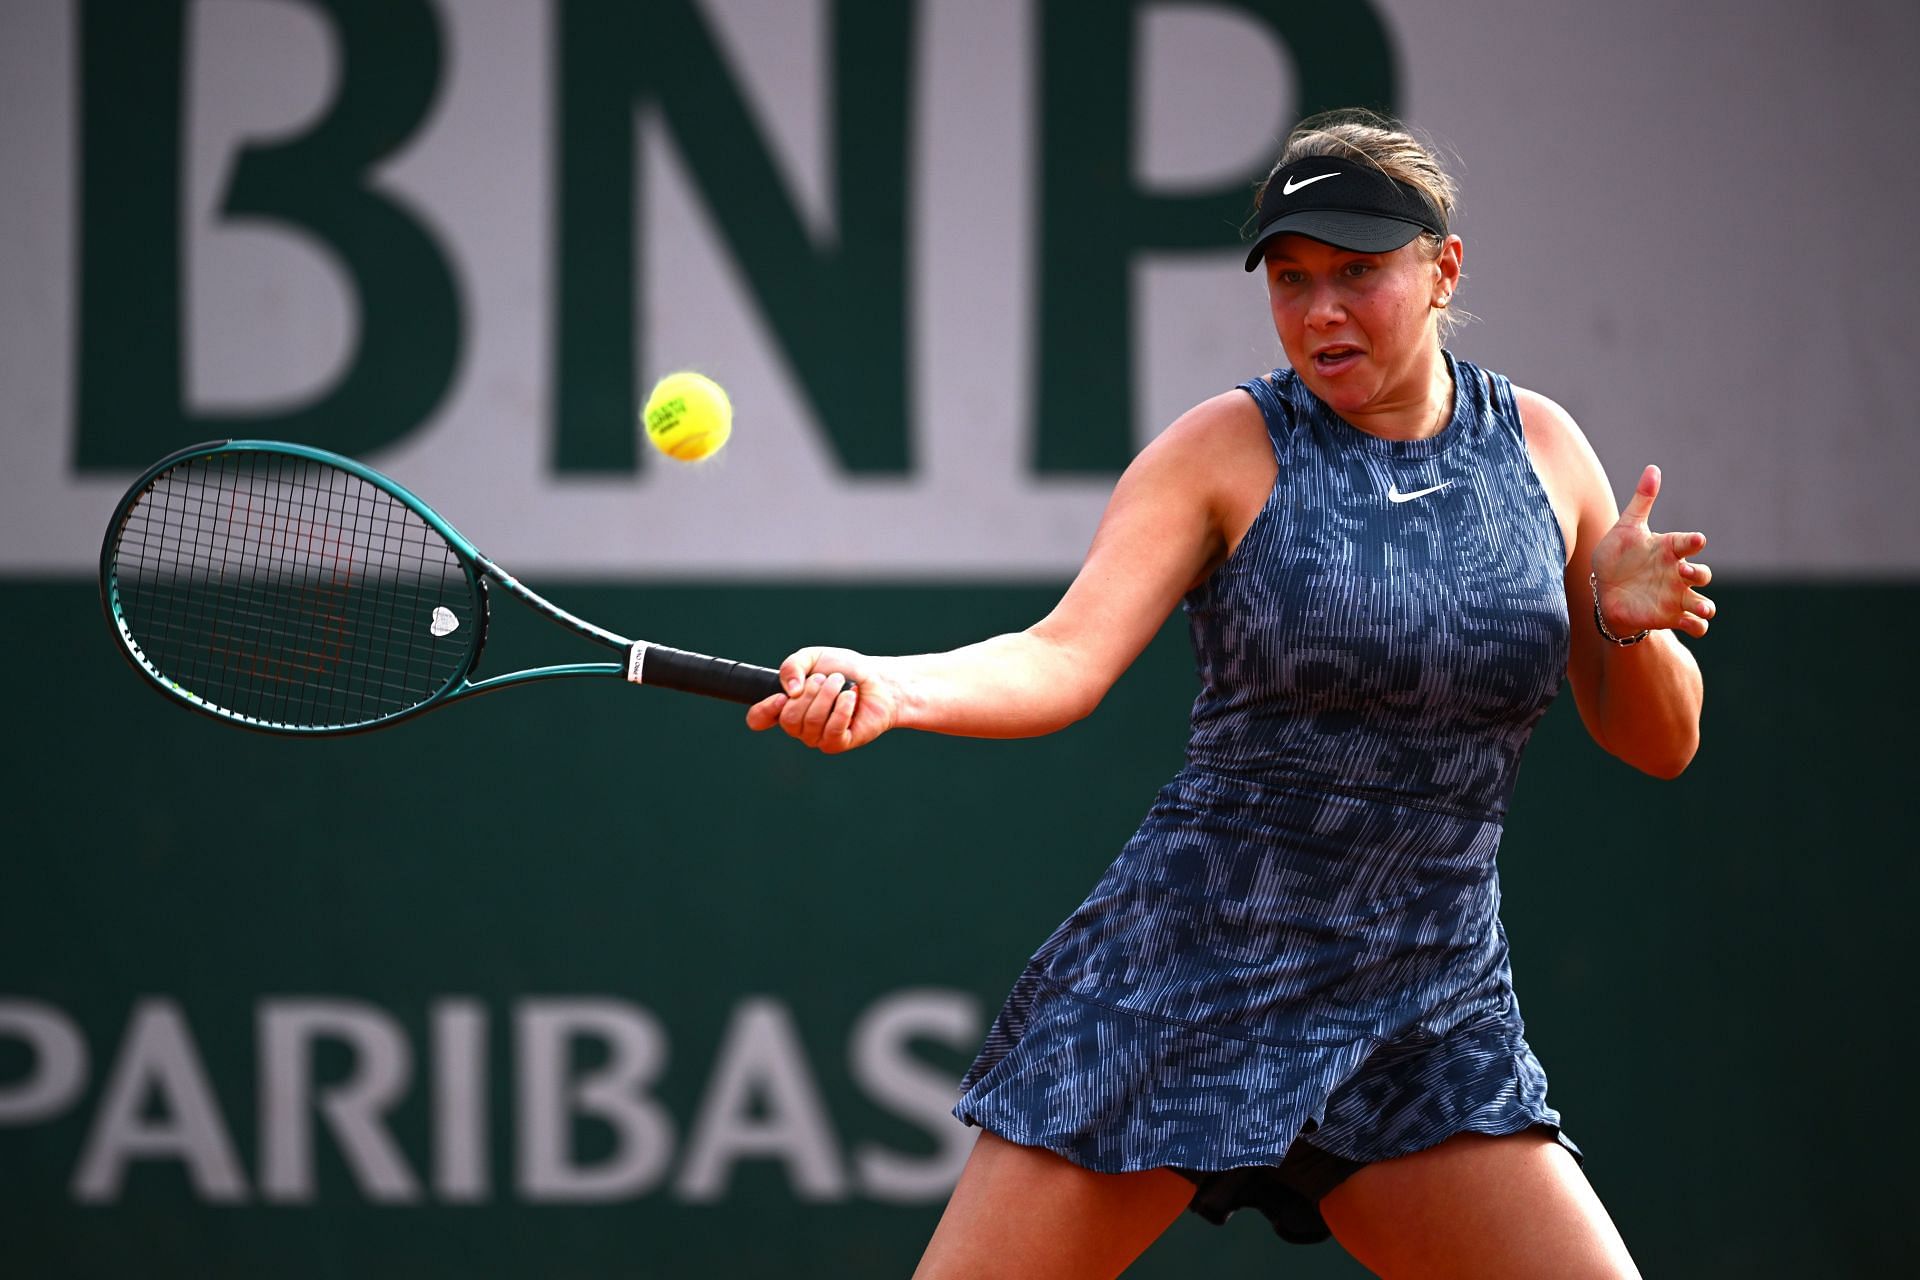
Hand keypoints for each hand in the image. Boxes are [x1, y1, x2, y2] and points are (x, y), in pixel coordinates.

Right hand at [745, 646, 898, 753]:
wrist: (878, 679)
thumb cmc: (844, 669)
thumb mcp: (813, 657)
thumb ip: (792, 666)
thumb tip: (790, 692)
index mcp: (785, 705)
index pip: (758, 719)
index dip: (764, 711)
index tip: (782, 696)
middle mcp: (798, 725)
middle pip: (789, 719)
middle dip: (811, 693)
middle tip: (829, 678)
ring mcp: (817, 737)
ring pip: (811, 723)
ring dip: (828, 696)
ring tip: (842, 683)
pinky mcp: (838, 744)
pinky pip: (832, 731)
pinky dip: (842, 709)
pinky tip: (851, 696)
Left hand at [1591, 465, 1715, 638]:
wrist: (1603, 592)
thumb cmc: (1616, 557)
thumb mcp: (1626, 528)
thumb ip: (1642, 500)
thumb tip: (1653, 468)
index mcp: (1669, 550)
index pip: (1688, 544)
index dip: (1693, 543)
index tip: (1695, 541)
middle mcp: (1677, 573)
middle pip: (1702, 574)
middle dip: (1698, 573)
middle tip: (1682, 571)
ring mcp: (1676, 596)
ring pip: (1703, 602)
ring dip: (1706, 606)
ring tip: (1701, 609)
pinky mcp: (1670, 617)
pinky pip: (1694, 625)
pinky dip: (1698, 626)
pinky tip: (1692, 624)